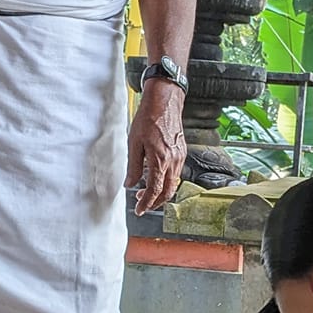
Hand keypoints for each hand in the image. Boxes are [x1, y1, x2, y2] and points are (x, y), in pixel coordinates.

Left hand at [126, 80, 187, 214]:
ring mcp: (180, 157)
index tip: (139, 209)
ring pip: (174, 184)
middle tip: (142, 204)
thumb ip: (133, 166)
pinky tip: (156, 176)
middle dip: (155, 202)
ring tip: (146, 191)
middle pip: (168, 192)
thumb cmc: (148, 118)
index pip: (154, 190)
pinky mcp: (182, 152)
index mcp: (160, 160)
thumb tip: (129, 184)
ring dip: (161, 192)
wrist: (165, 102)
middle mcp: (173, 161)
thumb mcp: (134, 143)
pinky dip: (167, 181)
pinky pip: (176, 173)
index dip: (146, 203)